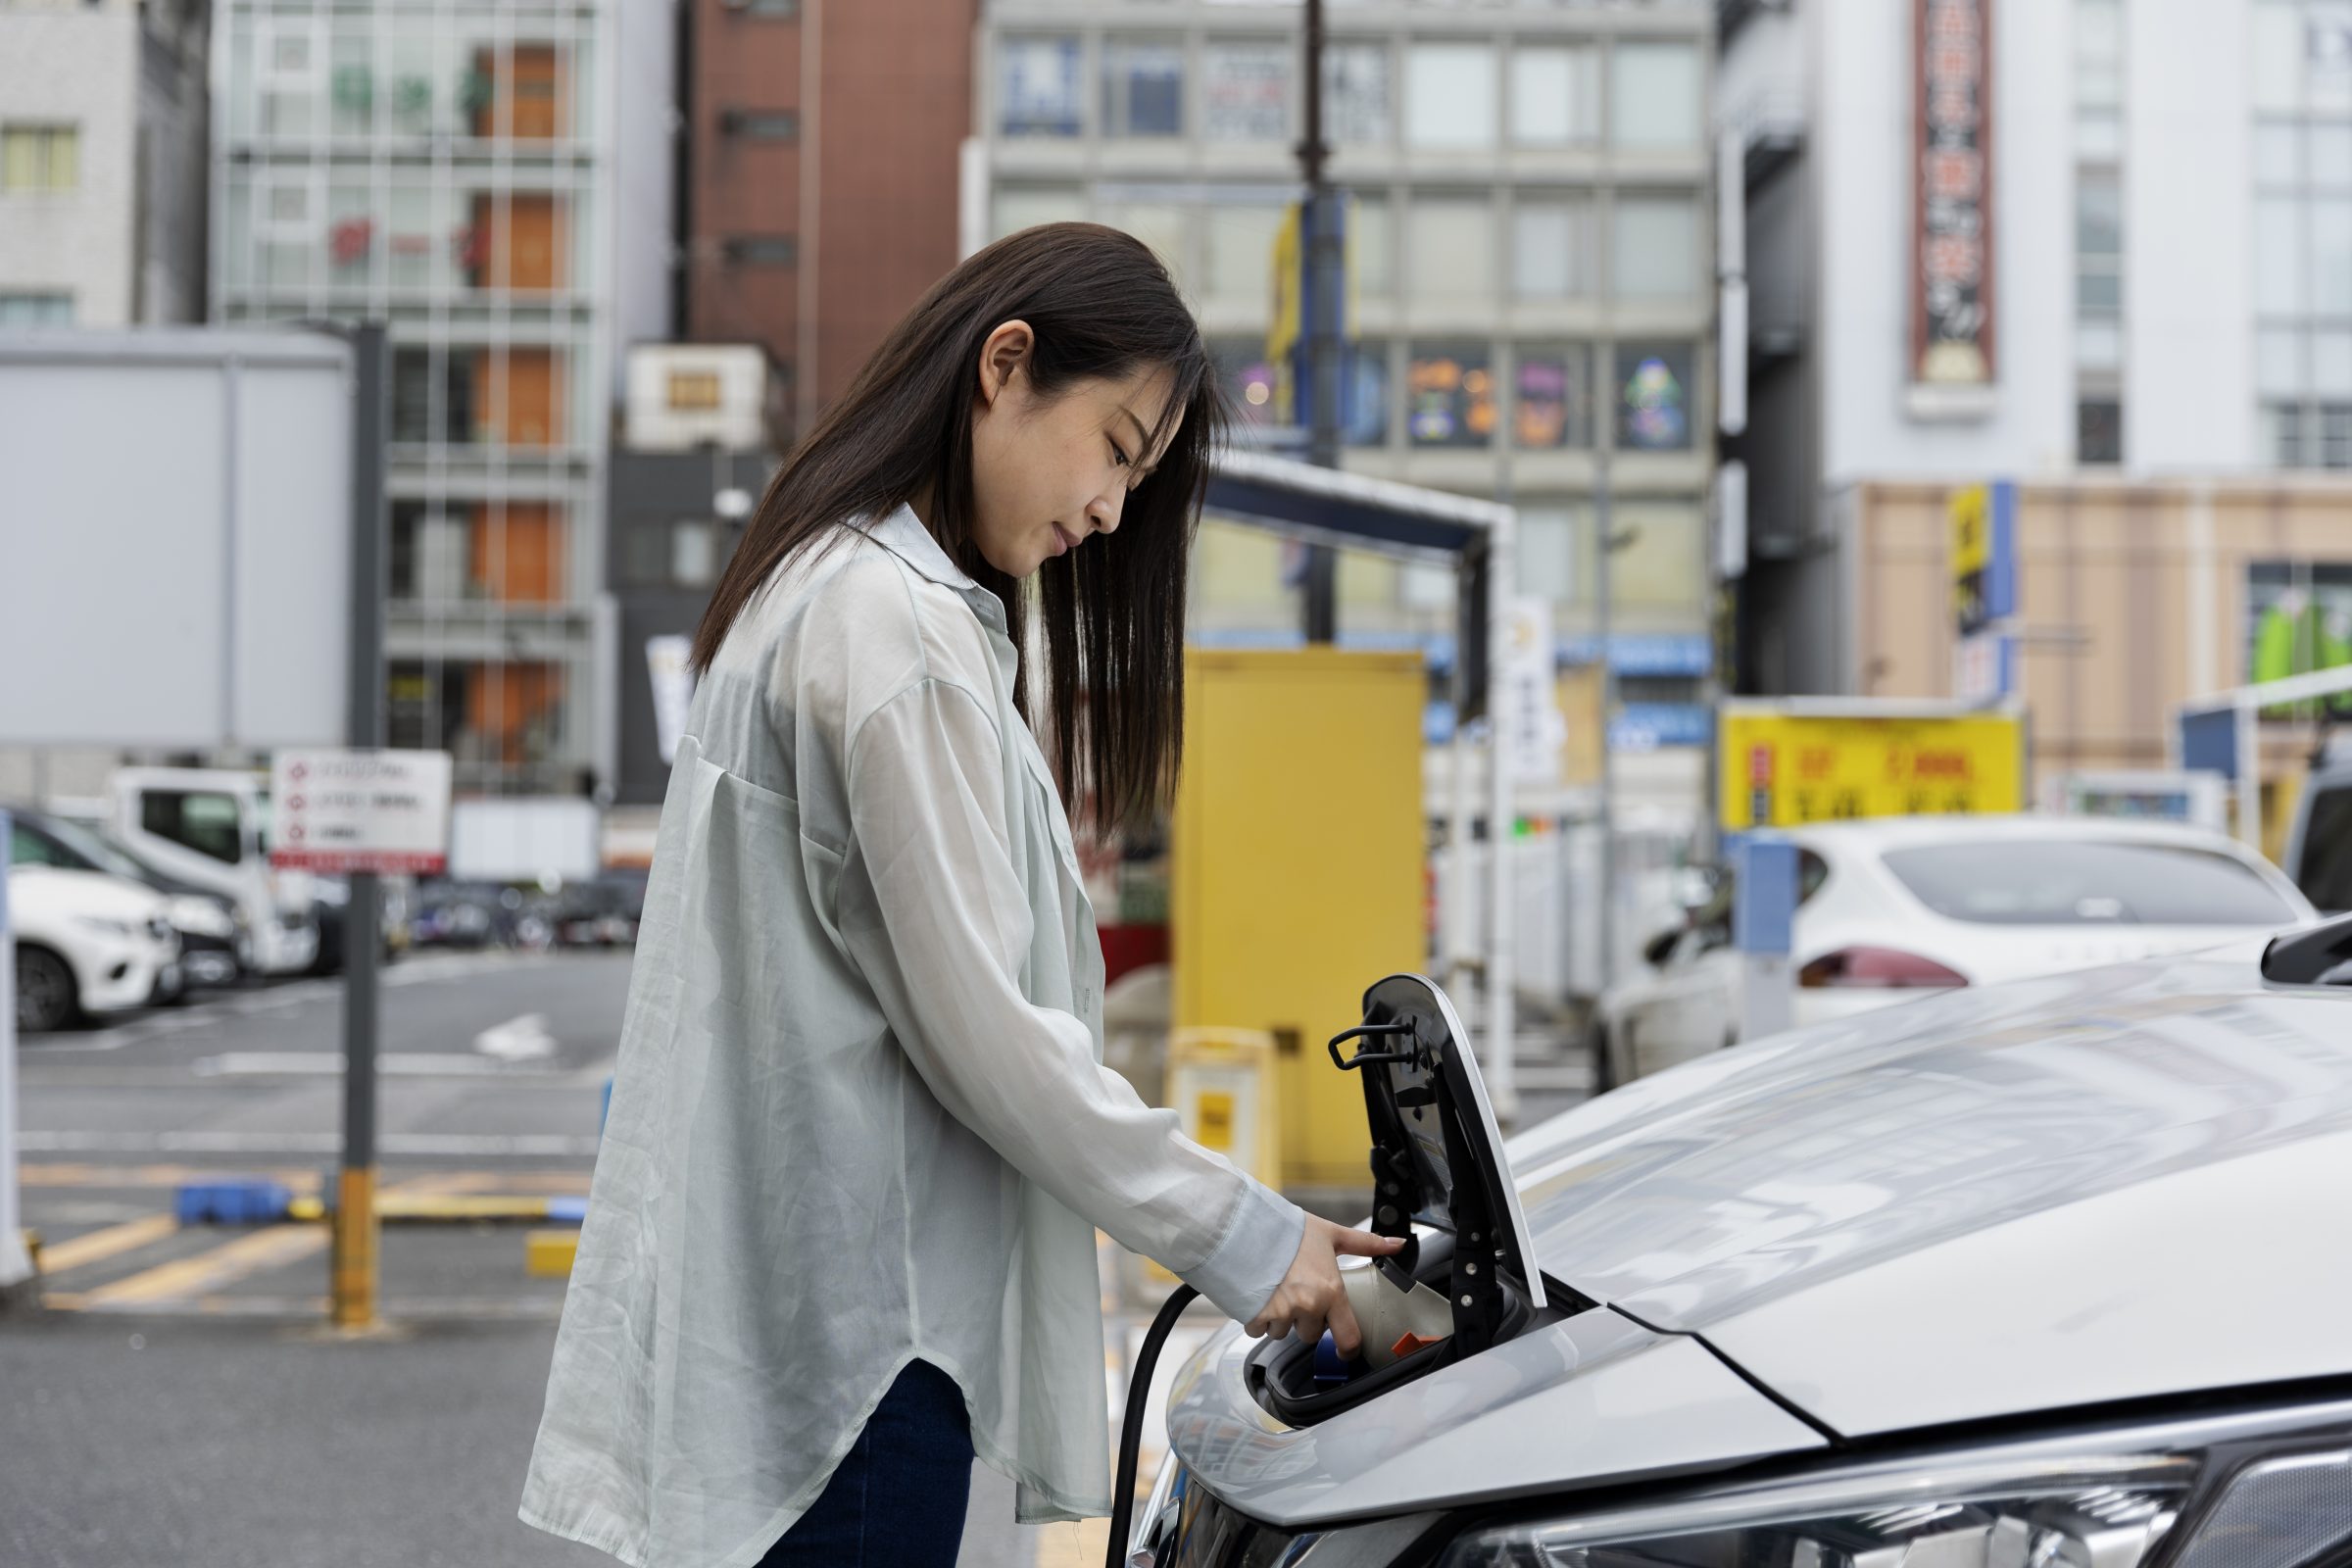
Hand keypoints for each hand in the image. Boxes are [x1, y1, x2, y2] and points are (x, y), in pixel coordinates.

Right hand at [1243, 1216, 1406, 1358]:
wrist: (1247, 1225)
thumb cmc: (1289, 1230)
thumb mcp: (1331, 1234)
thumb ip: (1366, 1244)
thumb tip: (1398, 1244)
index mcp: (1330, 1291)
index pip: (1348, 1337)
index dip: (1348, 1349)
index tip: (1344, 1350)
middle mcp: (1308, 1306)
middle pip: (1310, 1335)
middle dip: (1305, 1320)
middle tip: (1298, 1294)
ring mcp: (1281, 1313)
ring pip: (1283, 1332)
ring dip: (1280, 1319)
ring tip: (1276, 1291)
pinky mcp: (1255, 1314)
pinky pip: (1258, 1330)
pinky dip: (1257, 1319)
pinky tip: (1258, 1296)